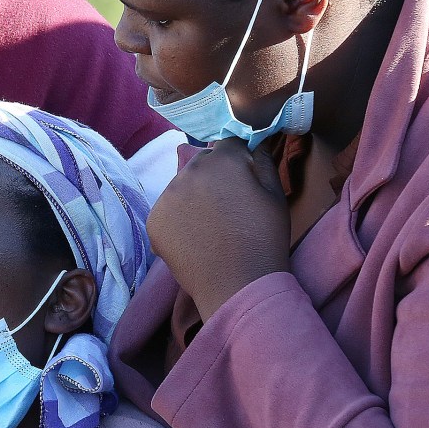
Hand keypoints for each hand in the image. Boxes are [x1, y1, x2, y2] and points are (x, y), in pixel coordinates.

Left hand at [147, 137, 290, 320]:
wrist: (238, 285)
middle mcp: (188, 172)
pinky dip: (178, 218)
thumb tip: (252, 142)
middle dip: (213, 175)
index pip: (227, 143)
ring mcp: (166, 197)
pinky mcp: (153, 221)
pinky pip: (167, 209)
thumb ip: (262, 160)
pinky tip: (194, 237)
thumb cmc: (264, 239)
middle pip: (201, 162)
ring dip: (193, 196)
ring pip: (181, 185)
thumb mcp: (275, 194)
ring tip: (211, 224)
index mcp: (222, 161)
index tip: (244, 179)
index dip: (238, 159)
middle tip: (228, 206)